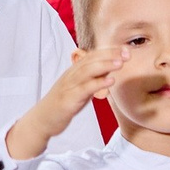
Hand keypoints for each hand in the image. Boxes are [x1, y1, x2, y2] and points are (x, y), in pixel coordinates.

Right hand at [6, 45, 126, 158]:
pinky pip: (84, 88)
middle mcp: (71, 75)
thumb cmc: (63, 103)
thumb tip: (109, 71)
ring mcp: (69, 86)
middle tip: (127, 53)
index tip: (126, 50)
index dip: (109, 51)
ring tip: (121, 63)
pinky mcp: (68, 99)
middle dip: (110, 55)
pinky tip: (110, 80)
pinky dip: (98, 83)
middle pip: (91, 60)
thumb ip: (93, 79)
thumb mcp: (80, 88)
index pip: (93, 56)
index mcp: (74, 71)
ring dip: (105, 65)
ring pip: (87, 71)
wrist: (42, 120)